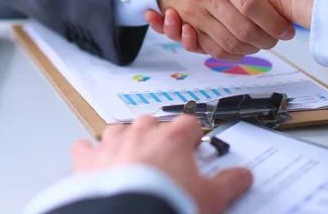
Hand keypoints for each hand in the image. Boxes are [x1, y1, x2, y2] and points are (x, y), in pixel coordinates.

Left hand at [72, 115, 252, 213]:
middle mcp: (140, 134)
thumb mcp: (211, 199)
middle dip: (158, 137)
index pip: (188, 124)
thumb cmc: (167, 205)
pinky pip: (84, 148)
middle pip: (151, 123)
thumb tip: (243, 176)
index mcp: (171, 139)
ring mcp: (111, 144)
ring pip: (118, 130)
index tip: (195, 147)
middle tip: (165, 159)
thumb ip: (230, 183)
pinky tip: (95, 164)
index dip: (194, 136)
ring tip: (132, 160)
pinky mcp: (88, 160)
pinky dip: (89, 154)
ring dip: (125, 140)